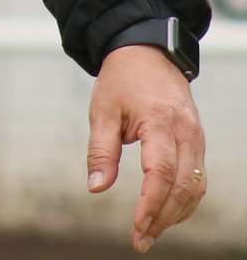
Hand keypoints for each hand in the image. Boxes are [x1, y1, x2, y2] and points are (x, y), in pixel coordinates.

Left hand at [87, 45, 206, 251]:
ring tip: (149, 232)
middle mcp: (186, 133)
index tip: (137, 226)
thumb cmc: (121, 81)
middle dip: (163, 218)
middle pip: (183, 187)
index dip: (151, 204)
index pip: (161, 173)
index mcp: (160, 123)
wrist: (148, 53)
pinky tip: (166, 213)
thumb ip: (101, 150)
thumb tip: (97, 188)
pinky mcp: (197, 141)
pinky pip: (198, 178)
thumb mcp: (102, 110)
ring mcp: (197, 138)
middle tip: (140, 240)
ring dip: (176, 214)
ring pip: (195, 187)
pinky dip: (185, 200)